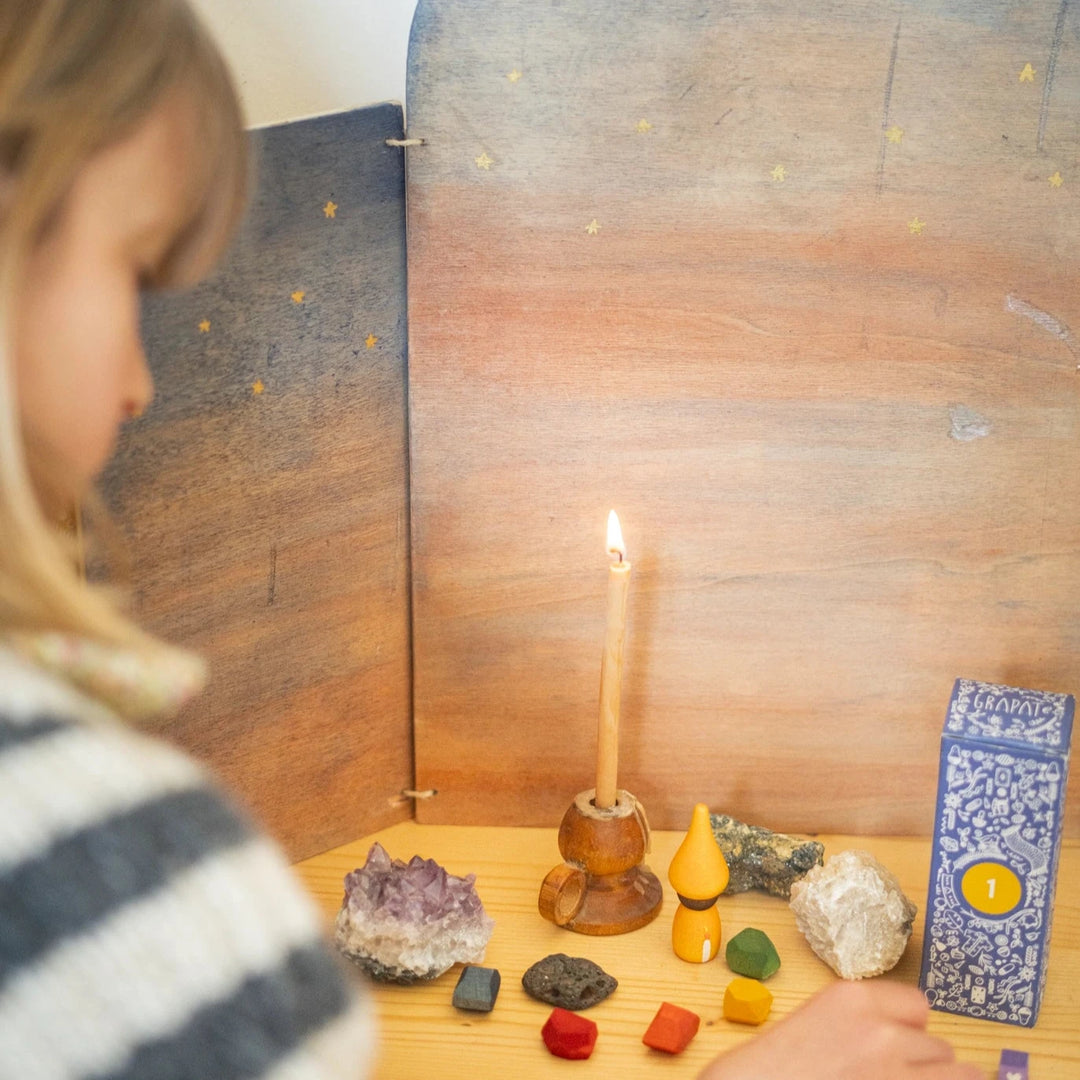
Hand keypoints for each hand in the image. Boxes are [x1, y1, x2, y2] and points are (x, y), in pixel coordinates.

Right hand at [698, 981, 984, 1079]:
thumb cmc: (773, 1072)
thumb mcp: (815, 1030)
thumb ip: (860, 1028)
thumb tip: (907, 1050)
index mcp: (852, 999)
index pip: (918, 1007)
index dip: (910, 1034)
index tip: (896, 1053)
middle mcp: (882, 1030)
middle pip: (939, 1047)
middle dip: (923, 1069)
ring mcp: (897, 1073)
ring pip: (960, 1077)